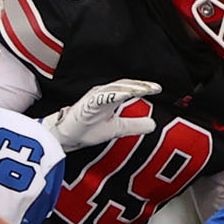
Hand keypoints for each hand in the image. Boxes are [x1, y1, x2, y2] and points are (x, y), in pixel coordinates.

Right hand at [46, 79, 161, 153]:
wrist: (66, 138)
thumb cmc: (87, 129)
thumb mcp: (118, 128)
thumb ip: (134, 125)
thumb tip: (153, 124)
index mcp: (110, 98)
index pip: (129, 88)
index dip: (143, 87)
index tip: (158, 89)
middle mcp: (102, 95)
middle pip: (124, 85)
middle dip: (140, 85)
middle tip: (155, 88)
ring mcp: (93, 99)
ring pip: (114, 89)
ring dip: (130, 88)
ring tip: (144, 90)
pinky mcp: (86, 106)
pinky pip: (101, 98)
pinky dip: (113, 95)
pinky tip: (125, 95)